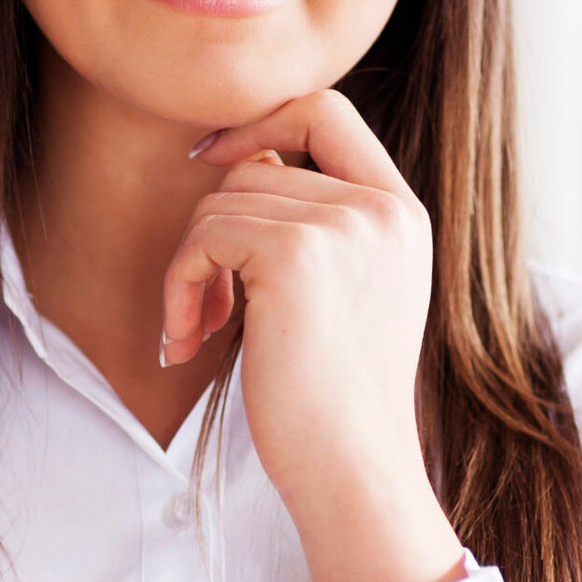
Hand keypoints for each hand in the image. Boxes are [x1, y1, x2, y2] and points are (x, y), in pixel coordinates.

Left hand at [169, 91, 433, 517]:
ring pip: (221, 201)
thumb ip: (318, 225)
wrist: (354, 471)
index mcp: (402, 213)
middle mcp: (381, 209)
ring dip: (190, 270)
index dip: (261, 122)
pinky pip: (204, 235)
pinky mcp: (295, 253)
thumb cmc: (334, 403)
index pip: (327, 111)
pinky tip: (190, 342)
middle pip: (257, 164)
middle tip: (205, 307)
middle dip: (213, 231)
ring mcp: (344, 226)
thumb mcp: (348, 295)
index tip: (211, 160)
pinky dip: (180, 287)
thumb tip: (240, 160)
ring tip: (198, 333)